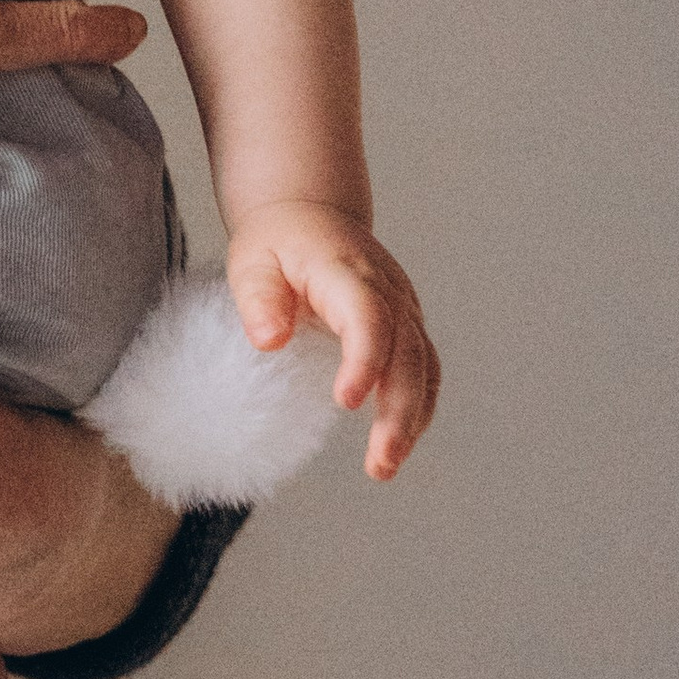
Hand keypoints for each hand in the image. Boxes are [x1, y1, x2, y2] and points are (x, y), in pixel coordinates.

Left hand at [227, 200, 438, 480]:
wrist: (310, 213)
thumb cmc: (277, 241)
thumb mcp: (252, 260)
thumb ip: (258, 298)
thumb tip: (269, 341)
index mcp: (349, 271)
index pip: (369, 318)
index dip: (365, 360)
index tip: (346, 402)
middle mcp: (389, 291)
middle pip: (408, 354)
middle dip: (399, 411)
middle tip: (380, 461)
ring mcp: (405, 308)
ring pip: (425, 367)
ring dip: (412, 419)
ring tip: (385, 466)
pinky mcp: (408, 325)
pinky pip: (426, 370)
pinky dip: (418, 407)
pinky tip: (397, 442)